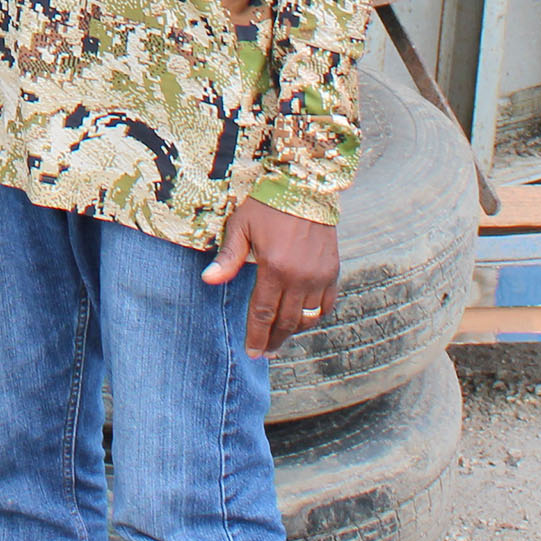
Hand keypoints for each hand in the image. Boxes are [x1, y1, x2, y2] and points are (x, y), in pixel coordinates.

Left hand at [205, 197, 343, 358]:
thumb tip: (208, 280)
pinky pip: (325, 305)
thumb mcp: (241, 227)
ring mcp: (318, 276)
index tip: (252, 353)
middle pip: (284, 322)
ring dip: (292, 332)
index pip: (262, 313)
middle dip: (273, 340)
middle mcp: (299, 277)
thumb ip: (228, 258)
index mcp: (273, 268)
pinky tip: (302, 321)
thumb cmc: (266, 205)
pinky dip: (314, 317)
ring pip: (306, 318)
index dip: (256, 336)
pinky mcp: (333, 271)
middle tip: (265, 354)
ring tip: (281, 339)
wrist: (305, 186)